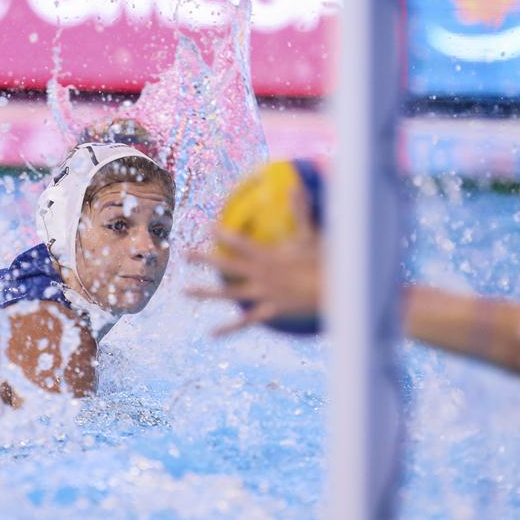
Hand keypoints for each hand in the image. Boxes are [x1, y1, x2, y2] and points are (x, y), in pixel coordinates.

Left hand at [186, 188, 321, 335]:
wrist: (335, 289)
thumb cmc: (323, 259)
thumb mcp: (310, 235)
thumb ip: (300, 211)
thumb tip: (295, 185)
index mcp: (267, 255)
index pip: (239, 242)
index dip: (222, 235)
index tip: (207, 228)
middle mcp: (260, 274)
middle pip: (226, 266)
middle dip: (204, 259)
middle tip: (184, 254)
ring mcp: (263, 294)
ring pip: (229, 294)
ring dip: (206, 293)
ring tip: (184, 291)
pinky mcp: (270, 311)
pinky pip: (246, 321)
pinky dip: (229, 328)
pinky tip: (212, 333)